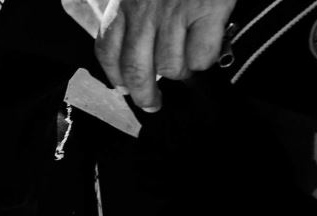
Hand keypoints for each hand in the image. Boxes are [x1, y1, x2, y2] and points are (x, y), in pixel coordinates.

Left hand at [95, 0, 235, 112]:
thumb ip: (137, 10)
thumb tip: (142, 50)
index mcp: (125, 2)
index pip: (107, 49)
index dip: (115, 75)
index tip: (123, 87)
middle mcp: (145, 11)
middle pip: (136, 71)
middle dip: (144, 95)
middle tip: (153, 103)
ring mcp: (175, 12)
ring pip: (170, 68)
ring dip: (181, 74)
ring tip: (188, 67)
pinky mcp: (206, 11)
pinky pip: (202, 57)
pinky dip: (205, 61)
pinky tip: (209, 49)